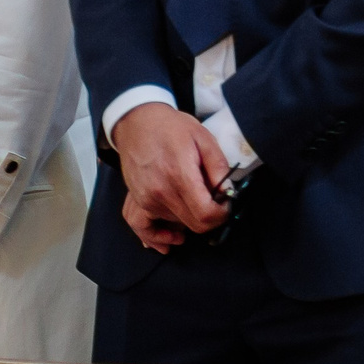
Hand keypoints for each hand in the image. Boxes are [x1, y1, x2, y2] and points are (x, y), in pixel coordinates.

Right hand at [110, 104, 232, 252]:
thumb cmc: (173, 128)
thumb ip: (218, 168)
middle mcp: (159, 193)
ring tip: (196, 201)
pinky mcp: (136, 201)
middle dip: (211, 218)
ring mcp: (145, 199)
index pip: (205, 215)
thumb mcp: (204, 139)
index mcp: (179, 176)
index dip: (222, 214)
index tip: (227, 203)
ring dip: (190, 220)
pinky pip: (143, 228)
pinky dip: (157, 237)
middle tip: (216, 202)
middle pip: (192, 225)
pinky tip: (170, 241)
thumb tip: (228, 192)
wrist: (138, 123)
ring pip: (175, 225)